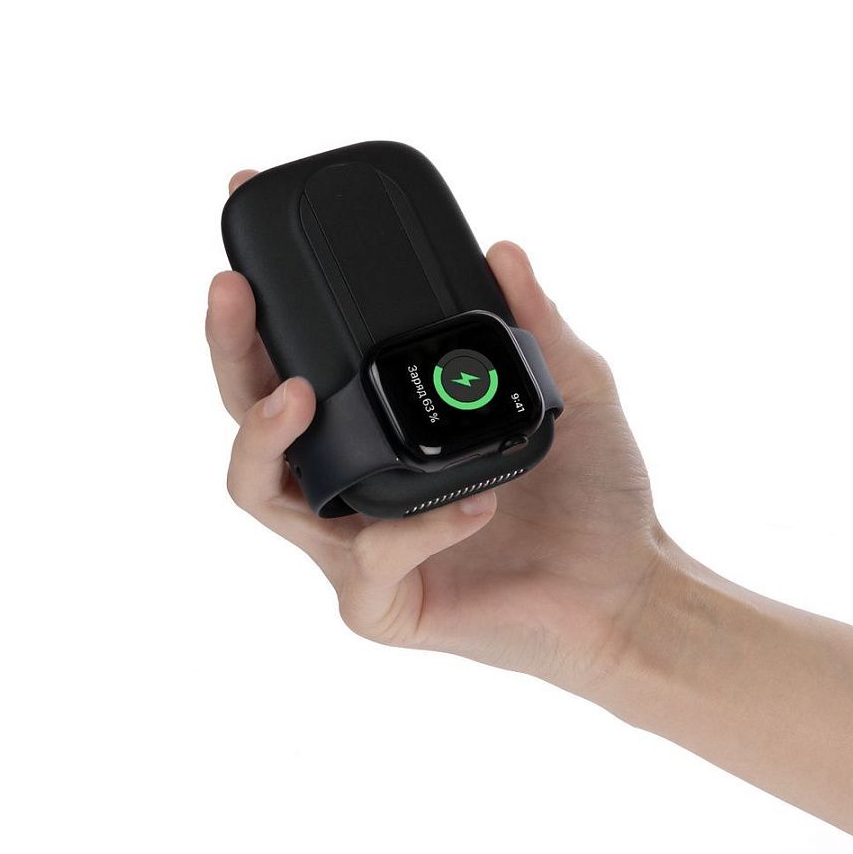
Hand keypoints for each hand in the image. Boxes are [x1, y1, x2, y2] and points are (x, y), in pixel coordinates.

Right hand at [206, 170, 662, 697]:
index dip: (258, 312)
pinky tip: (475, 504)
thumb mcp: (569, 388)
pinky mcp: (382, 604)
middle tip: (233, 293)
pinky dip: (415, 530)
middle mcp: (352, 479)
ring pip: (261, 492)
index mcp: (379, 426)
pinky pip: (368, 561)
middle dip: (228, 351)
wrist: (624, 585)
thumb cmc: (592, 492)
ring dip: (262, 437)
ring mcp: (356, 544)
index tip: (242, 250)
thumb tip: (502, 249)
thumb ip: (536, 323)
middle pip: (249, 415)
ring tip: (296, 396)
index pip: (298, 362)